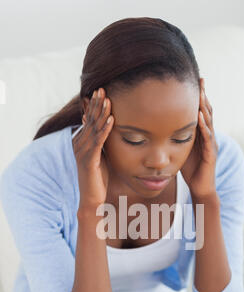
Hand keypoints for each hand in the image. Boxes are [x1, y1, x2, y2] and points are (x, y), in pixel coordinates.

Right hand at [72, 88, 113, 210]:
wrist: (92, 197)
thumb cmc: (97, 177)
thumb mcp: (99, 155)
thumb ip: (99, 141)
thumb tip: (101, 128)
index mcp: (81, 141)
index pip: (88, 119)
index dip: (94, 105)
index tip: (101, 91)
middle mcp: (79, 144)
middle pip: (89, 120)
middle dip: (96, 104)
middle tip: (102, 88)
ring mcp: (83, 152)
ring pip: (93, 129)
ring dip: (101, 113)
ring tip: (108, 100)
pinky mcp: (89, 160)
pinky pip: (98, 142)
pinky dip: (105, 130)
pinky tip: (112, 120)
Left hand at [180, 78, 218, 198]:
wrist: (201, 188)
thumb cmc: (191, 169)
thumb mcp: (181, 148)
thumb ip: (177, 136)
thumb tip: (161, 124)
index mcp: (201, 134)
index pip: (200, 111)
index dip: (198, 96)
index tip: (192, 80)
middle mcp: (209, 136)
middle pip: (207, 111)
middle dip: (203, 95)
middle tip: (199, 79)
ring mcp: (211, 144)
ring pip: (208, 122)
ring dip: (204, 106)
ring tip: (200, 92)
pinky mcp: (210, 154)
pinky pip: (208, 138)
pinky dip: (204, 126)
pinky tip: (199, 116)